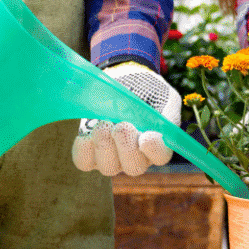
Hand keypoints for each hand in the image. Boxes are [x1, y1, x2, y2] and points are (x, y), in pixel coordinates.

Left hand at [71, 62, 181, 176]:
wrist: (120, 81)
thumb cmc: (144, 89)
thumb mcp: (160, 93)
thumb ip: (164, 107)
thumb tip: (156, 120)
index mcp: (157, 144)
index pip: (160, 156)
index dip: (154, 150)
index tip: (147, 137)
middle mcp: (136, 157)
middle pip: (133, 167)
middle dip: (127, 147)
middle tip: (123, 126)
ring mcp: (112, 158)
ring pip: (108, 167)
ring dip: (105, 146)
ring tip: (103, 125)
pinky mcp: (91, 154)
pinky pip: (84, 162)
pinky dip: (85, 149)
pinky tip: (87, 134)